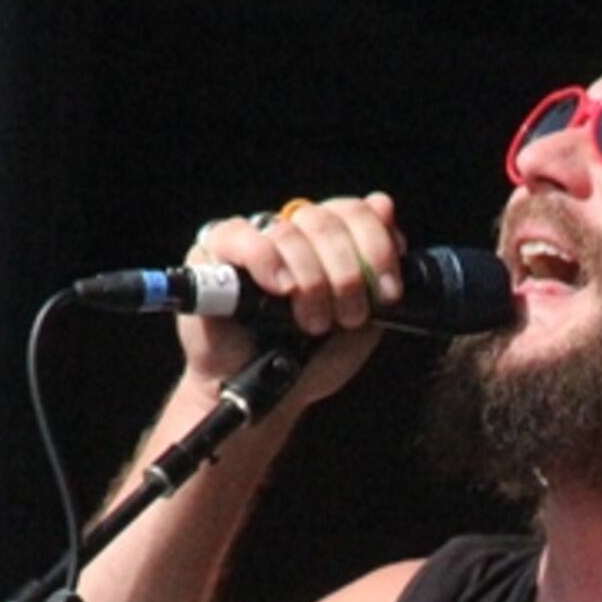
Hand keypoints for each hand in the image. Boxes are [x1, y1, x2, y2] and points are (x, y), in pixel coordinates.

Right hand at [181, 191, 406, 405]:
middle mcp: (289, 233)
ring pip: (289, 234)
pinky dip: (267, 261)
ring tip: (313, 323)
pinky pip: (241, 237)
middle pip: (324, 222)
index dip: (376, 246)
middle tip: (349, 317)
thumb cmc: (311, 359)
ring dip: (311, 283)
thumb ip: (377, 270)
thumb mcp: (363, 322)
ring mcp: (252, 240)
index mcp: (325, 242)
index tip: (389, 293)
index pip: (351, 212)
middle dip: (347, 274)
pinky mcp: (212, 254)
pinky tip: (281, 289)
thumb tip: (383, 205)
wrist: (270, 397)